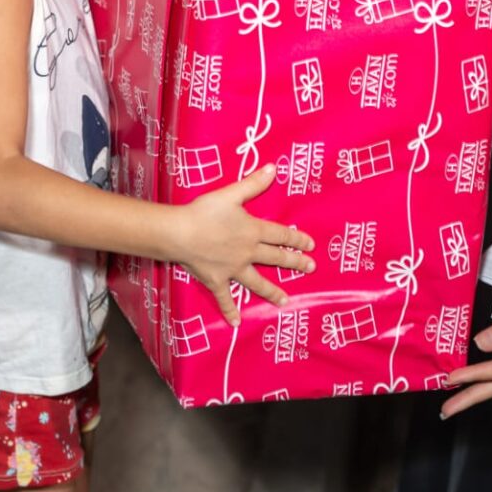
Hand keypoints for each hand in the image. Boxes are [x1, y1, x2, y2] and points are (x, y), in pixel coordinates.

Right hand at [167, 164, 315, 324]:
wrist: (180, 233)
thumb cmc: (205, 212)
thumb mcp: (231, 194)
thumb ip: (253, 184)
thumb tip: (274, 169)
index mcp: (253, 231)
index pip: (281, 235)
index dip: (297, 239)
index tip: (310, 245)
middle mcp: (248, 253)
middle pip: (275, 258)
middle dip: (294, 262)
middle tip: (310, 267)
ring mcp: (233, 269)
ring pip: (257, 282)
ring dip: (272, 291)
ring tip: (285, 301)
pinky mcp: (217, 280)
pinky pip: (225, 298)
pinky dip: (229, 310)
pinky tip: (236, 323)